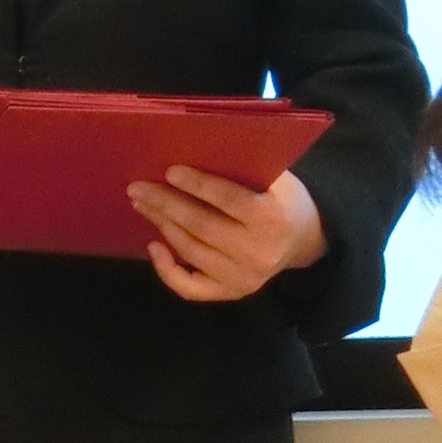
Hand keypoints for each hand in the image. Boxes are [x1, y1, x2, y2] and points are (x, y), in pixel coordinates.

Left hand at [129, 167, 325, 303]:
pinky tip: (154, 245)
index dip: (197, 184)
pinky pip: (190, 287)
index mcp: (272, 218)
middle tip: (138, 188)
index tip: (169, 171)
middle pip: (201, 226)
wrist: (303, 241)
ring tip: (143, 204)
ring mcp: (242, 277)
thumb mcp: (276, 178)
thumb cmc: (282, 200)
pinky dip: (167, 269)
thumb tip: (194, 150)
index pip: (227, 199)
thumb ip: (244, 168)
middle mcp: (256, 252)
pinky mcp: (230, 292)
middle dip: (166, 204)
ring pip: (191, 251)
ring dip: (162, 225)